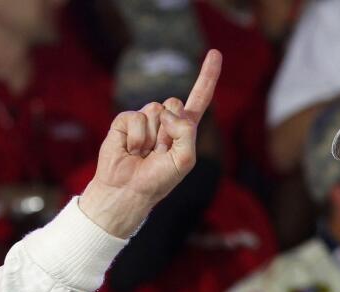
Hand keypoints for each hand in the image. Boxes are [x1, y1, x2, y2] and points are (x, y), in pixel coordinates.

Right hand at [80, 49, 222, 237]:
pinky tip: (132, 151)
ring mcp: (145, 120)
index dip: (207, 77)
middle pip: (175, 102)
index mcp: (184, 130)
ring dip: (152, 137)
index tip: (215, 53)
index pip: (199, 99)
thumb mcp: (185, 160)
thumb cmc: (158, 180)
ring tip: (145, 154)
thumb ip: (186, 132)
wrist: (128, 191)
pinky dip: (137, 137)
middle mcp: (166, 121)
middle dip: (171, 128)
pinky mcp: (125, 121)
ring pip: (156, 110)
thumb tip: (167, 112)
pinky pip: (136, 118)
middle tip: (160, 152)